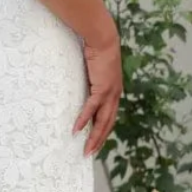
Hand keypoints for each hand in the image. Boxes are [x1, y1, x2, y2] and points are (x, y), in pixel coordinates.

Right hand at [73, 31, 122, 156]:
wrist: (103, 38)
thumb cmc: (97, 50)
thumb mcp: (95, 70)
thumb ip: (91, 81)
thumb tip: (81, 86)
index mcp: (114, 92)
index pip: (109, 116)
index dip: (103, 131)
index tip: (95, 142)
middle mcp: (114, 95)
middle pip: (108, 123)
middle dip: (99, 140)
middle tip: (89, 153)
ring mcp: (110, 93)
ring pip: (103, 121)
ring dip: (94, 136)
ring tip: (86, 149)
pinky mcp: (102, 88)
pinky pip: (92, 108)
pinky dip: (84, 120)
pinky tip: (77, 130)